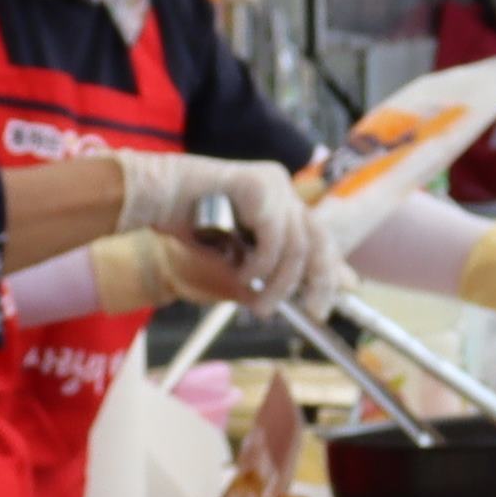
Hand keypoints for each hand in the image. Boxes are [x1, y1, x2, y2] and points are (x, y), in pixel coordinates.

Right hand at [119, 152, 331, 311]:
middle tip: (313, 313)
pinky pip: (272, 234)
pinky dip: (259, 263)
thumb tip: (299, 300)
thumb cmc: (190, 228)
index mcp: (280, 201)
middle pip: (318, 239)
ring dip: (278, 283)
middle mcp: (282, 188)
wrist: (154, 199)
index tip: (341, 293)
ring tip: (259, 303)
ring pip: (296, 244)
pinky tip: (240, 272)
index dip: (332, 267)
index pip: (318, 236)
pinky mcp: (257, 184)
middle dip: (318, 282)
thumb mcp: (238, 261)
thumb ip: (270, 276)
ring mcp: (272, 183)